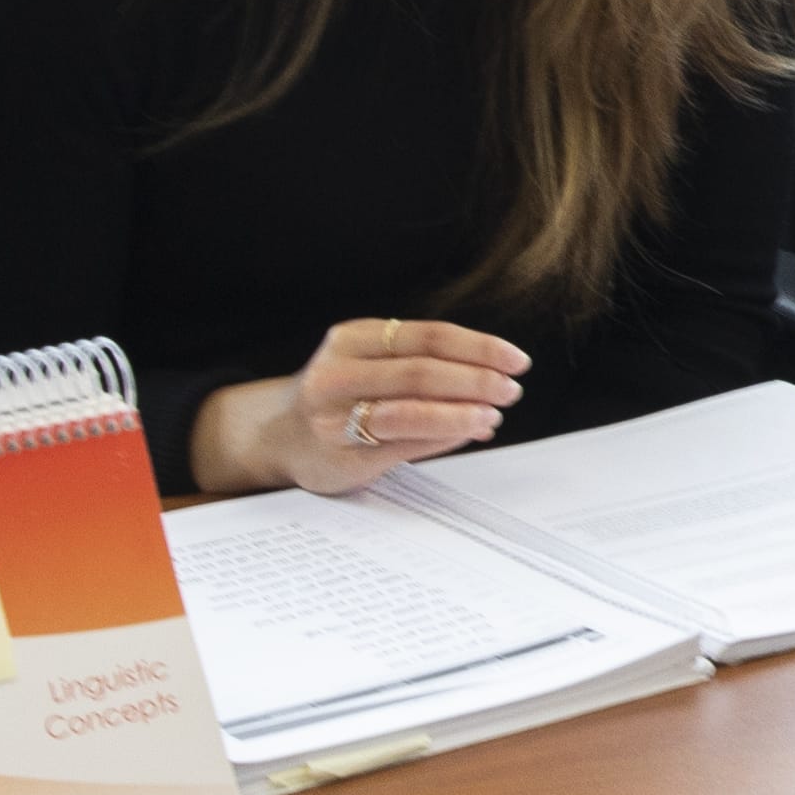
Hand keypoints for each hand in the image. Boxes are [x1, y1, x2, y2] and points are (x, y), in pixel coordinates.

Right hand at [187, 316, 532, 499]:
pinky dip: (442, 439)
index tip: (516, 360)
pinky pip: (401, 446)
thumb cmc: (339, 397)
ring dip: (460, 414)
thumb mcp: (370, 363)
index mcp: (349, 339)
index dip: (478, 347)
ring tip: (492, 415)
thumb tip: (493, 378)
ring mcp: (333, 418)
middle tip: (511, 390)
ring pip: (408, 411)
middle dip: (476, 381)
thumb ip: (421, 365)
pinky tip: (466, 433)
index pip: (427, 336)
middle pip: (420, 372)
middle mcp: (336, 374)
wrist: (278, 436)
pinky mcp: (340, 457)